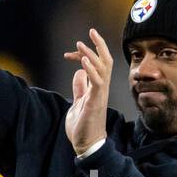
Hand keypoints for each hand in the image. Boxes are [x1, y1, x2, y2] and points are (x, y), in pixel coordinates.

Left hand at [64, 28, 111, 155]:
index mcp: (97, 88)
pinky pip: (97, 82)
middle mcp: (101, 89)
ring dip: (92, 54)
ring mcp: (99, 95)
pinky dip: (91, 70)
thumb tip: (78, 74)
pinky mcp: (95, 102)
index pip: (97, 64)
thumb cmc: (84, 127)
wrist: (87, 145)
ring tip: (81, 44)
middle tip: (91, 31)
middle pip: (106, 61)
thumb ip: (80, 88)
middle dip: (99, 45)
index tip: (70, 52)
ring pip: (102, 68)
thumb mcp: (79, 102)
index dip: (85, 54)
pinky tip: (82, 61)